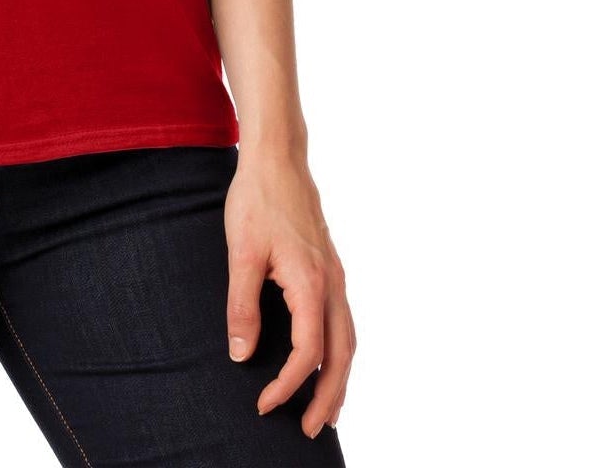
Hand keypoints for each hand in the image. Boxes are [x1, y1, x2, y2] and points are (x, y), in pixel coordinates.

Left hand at [223, 147, 355, 437]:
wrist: (277, 157)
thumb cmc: (256, 200)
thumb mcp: (240, 252)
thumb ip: (242, 305)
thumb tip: (242, 354)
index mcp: (310, 282)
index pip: (307, 351)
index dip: (288, 384)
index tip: (264, 404)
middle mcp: (331, 283)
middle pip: (341, 355)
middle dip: (328, 396)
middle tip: (309, 430)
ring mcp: (335, 275)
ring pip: (349, 339)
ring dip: (340, 377)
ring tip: (325, 409)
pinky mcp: (330, 268)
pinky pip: (343, 320)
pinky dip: (338, 350)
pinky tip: (324, 359)